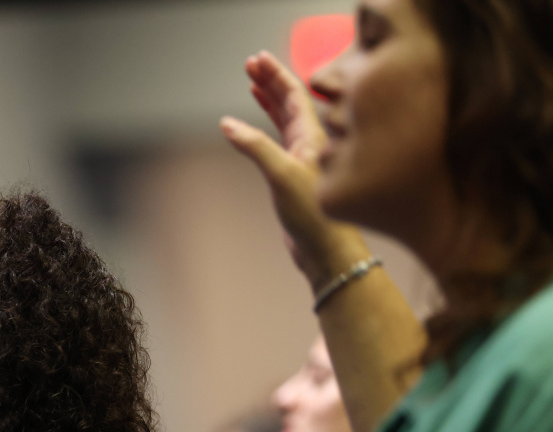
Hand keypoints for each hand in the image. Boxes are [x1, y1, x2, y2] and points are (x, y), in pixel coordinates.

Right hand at [221, 51, 366, 285]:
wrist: (326, 250)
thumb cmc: (313, 215)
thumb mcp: (281, 175)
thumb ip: (255, 146)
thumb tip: (227, 124)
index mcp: (312, 136)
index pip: (293, 94)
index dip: (275, 74)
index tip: (257, 60)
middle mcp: (310, 143)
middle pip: (288, 102)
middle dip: (270, 82)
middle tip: (250, 65)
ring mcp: (302, 159)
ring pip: (283, 121)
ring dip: (268, 102)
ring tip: (254, 86)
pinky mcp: (293, 177)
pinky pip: (277, 143)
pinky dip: (263, 130)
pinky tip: (250, 129)